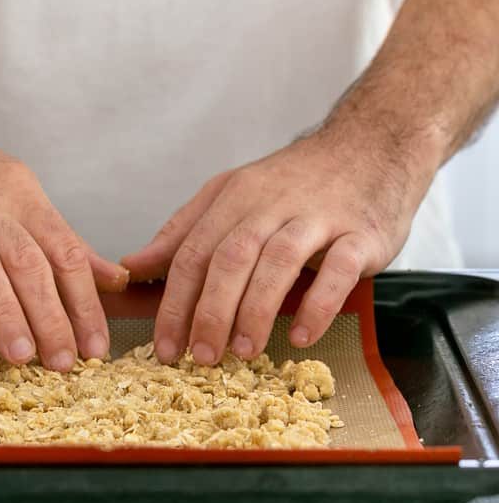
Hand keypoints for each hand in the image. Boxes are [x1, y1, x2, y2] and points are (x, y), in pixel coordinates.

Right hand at [0, 119, 128, 369]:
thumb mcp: (16, 197)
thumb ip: (61, 241)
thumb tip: (113, 279)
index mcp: (20, 192)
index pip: (63, 250)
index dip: (84, 301)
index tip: (94, 346)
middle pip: (25, 258)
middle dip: (49, 315)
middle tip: (61, 361)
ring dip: (3, 310)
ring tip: (20, 354)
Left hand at [121, 124, 436, 364]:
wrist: (369, 146)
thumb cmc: (294, 183)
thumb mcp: (232, 196)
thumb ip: (184, 231)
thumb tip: (134, 265)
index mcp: (235, 197)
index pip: (194, 252)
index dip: (175, 302)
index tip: (165, 346)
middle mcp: (272, 203)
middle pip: (231, 257)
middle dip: (210, 311)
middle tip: (202, 356)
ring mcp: (318, 217)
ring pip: (278, 261)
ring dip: (256, 310)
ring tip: (243, 351)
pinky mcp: (361, 233)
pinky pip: (338, 269)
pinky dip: (318, 303)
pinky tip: (303, 336)